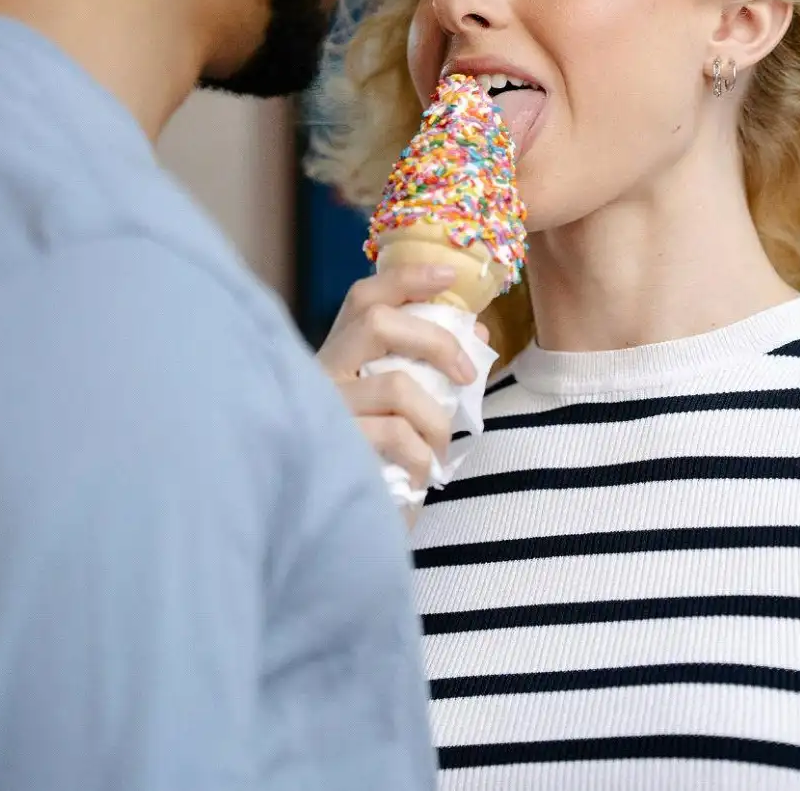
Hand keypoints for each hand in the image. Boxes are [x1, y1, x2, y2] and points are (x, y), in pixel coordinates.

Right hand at [317, 266, 482, 491]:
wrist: (341, 525)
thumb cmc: (378, 459)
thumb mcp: (404, 406)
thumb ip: (431, 368)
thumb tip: (478, 332)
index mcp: (338, 355)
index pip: (363, 297)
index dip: (407, 277)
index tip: (449, 274)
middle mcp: (322, 373)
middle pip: (376, 321)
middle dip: (435, 339)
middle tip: (466, 374)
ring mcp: (325, 409)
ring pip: (396, 385)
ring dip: (436, 418)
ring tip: (439, 446)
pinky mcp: (335, 446)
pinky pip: (396, 435)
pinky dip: (422, 453)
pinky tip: (421, 473)